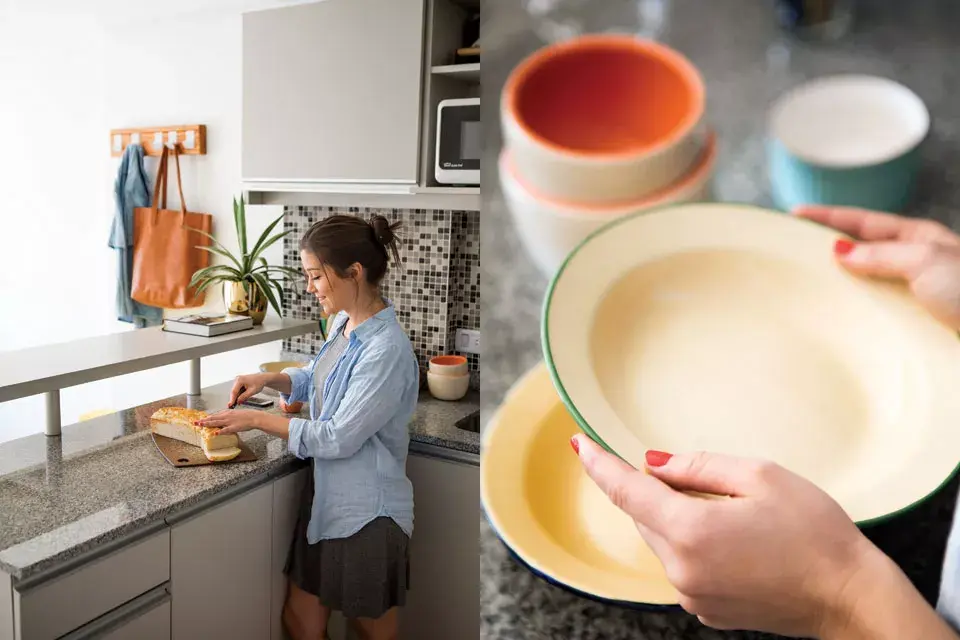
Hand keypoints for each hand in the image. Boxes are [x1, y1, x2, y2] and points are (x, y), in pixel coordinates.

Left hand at [196, 409, 262, 434]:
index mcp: (227, 413)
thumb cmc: (247, 416)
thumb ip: (228, 416)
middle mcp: (226, 416)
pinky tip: (214, 433)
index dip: (206, 418)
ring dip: (207, 424)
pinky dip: (220, 431)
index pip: (214, 415)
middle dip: (203, 421)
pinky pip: (225, 430)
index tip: (200, 420)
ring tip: (200, 425)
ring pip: (216, 422)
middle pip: (212, 418)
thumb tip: (223, 419)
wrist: (255, 417)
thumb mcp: (236, 414)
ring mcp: (229, 421)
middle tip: (195, 422)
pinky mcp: (234, 427)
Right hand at [228, 374, 267, 407]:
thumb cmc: (259, 383)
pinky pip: (238, 390)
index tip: (230, 405)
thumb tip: (238, 401)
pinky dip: (240, 394)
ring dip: (237, 397)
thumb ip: (244, 396)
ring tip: (240, 401)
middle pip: (234, 391)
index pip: (234, 391)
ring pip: (235, 391)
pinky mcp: (239, 382)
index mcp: (240, 380)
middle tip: (233, 406)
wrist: (262, 378)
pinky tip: (243, 396)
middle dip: (234, 399)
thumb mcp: (252, 391)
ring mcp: (238, 380)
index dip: (232, 399)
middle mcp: (237, 379)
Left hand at [573, 435, 878, 636]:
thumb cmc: (815, 534)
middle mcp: (682, 569)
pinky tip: (739, 543)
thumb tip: (654, 464)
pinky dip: (696, 546)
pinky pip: (683, 565)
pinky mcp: (706, 609)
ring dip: (681, 519)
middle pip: (646, 516)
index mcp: (690, 531)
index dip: (599, 465)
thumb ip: (698, 466)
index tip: (579, 445)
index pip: (625, 492)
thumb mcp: (761, 476)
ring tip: (739, 516)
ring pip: (664, 540)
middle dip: (662, 491)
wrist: (850, 598)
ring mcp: (692, 595)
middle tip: (713, 482)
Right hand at [794, 205, 959, 329]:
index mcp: (920, 240)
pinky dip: (853, 317)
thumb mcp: (925, 260)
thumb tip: (841, 251)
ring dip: (838, 287)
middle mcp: (915, 265)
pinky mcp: (912, 327)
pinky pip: (873, 317)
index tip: (794, 214)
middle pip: (862, 252)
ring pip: (865, 285)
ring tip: (805, 290)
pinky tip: (837, 323)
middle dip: (828, 250)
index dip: (828, 217)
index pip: (864, 222)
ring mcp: (912, 296)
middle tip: (792, 251)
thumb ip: (881, 254)